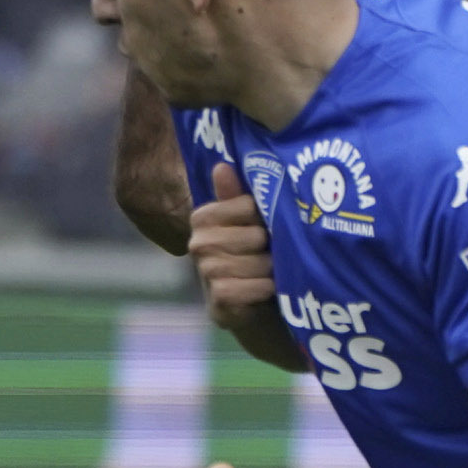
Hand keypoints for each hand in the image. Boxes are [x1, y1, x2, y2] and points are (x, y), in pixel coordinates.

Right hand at [185, 160, 275, 333]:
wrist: (246, 301)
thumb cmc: (248, 252)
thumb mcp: (245, 220)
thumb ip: (234, 195)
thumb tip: (222, 167)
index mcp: (202, 217)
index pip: (246, 206)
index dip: (262, 217)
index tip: (262, 225)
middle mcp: (198, 243)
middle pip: (253, 236)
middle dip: (268, 246)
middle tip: (267, 252)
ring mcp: (206, 272)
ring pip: (255, 263)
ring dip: (269, 270)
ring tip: (268, 271)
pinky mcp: (218, 300)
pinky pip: (253, 288)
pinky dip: (264, 289)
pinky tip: (264, 289)